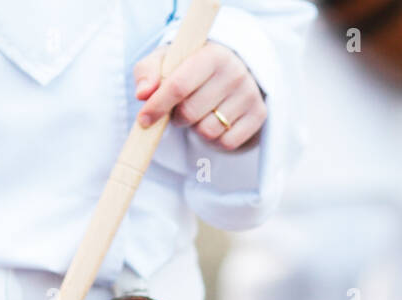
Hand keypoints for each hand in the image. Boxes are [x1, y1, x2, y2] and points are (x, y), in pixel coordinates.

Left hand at [134, 41, 265, 150]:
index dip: (158, 105)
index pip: (179, 85)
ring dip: (196, 128)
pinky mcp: (259, 115)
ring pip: (208, 131)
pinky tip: (215, 122)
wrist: (227, 71)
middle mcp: (235, 73)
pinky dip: (214, 139)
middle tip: (180, 109)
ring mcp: (250, 95)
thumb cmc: (189, 68)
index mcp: (212, 54)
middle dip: (177, 117)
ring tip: (200, 113)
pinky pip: (226, 143)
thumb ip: (147, 73)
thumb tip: (143, 94)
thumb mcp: (165, 62)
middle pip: (190, 113)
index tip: (144, 119)